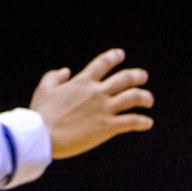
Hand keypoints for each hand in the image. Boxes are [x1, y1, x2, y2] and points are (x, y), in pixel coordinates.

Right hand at [29, 48, 152, 158]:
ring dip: (145, 97)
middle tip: (143, 76)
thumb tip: (66, 70)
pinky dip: (142, 122)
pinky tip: (147, 123)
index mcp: (82, 81)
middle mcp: (97, 92)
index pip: (103, 63)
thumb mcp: (44, 89)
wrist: (43, 136)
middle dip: (137, 76)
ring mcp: (104, 109)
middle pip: (125, 79)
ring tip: (149, 100)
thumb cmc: (42, 114)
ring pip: (134, 97)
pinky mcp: (108, 126)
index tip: (121, 54)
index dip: (113, 57)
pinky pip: (131, 121)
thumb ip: (54, 76)